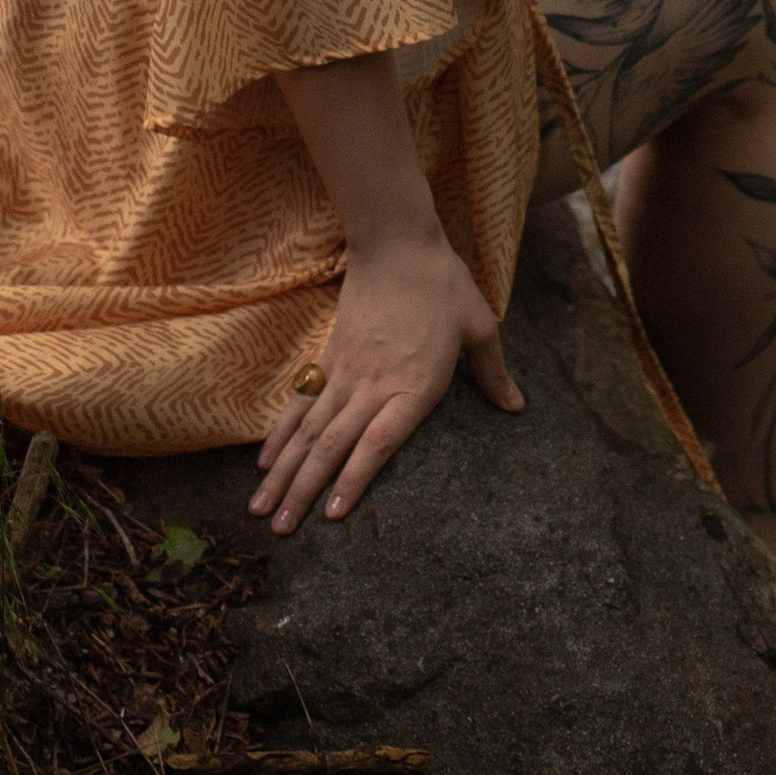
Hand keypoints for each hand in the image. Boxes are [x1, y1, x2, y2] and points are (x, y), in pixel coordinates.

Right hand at [249, 228, 522, 531]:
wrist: (397, 242)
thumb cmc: (443, 285)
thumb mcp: (479, 326)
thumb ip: (492, 373)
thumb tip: (516, 407)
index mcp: (414, 385)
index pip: (378, 443)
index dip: (353, 481)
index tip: (332, 516)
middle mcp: (373, 384)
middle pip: (331, 446)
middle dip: (303, 492)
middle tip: (278, 532)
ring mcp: (345, 371)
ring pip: (308, 430)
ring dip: (284, 472)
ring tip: (260, 509)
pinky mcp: (329, 357)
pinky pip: (301, 403)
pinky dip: (281, 435)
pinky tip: (264, 462)